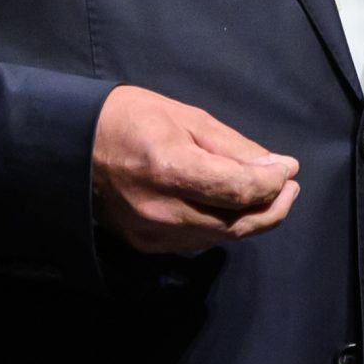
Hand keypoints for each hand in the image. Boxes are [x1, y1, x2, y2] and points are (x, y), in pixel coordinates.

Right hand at [91, 84, 299, 253]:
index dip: (272, 184)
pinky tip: (230, 207)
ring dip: (250, 220)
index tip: (289, 171)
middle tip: (289, 189)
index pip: (238, 190)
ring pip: (220, 238)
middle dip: (272, 209)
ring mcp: (152, 234)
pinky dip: (222, 226)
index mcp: (171, 168)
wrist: (75, 146)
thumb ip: (236, 148)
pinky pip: (198, 241)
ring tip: (267, 195)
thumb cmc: (134, 118)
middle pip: (236, 225)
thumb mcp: (189, 118)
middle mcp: (162, 210)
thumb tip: (279, 167)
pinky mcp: (146, 246)